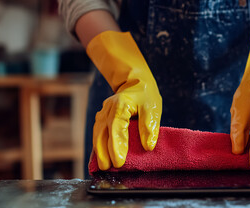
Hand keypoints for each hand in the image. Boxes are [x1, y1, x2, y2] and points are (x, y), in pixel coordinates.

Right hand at [87, 31, 161, 169]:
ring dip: (98, 150)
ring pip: (97, 133)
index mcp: (120, 106)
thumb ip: (149, 126)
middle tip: (107, 168)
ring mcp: (103, 113)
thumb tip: (148, 146)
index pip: (117, 128)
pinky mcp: (102, 118)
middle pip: (102, 133)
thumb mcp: (152, 107)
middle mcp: (108, 110)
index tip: (119, 161)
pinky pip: (98, 133)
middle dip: (104, 152)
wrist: (134, 81)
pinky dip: (98, 145)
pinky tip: (100, 157)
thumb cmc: (145, 95)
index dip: (117, 145)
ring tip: (103, 166)